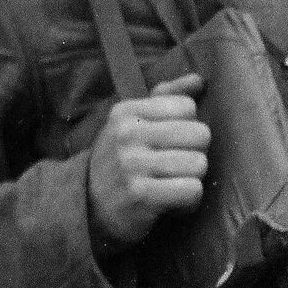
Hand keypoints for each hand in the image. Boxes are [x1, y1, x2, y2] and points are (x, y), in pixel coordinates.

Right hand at [85, 71, 209, 247]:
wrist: (87, 208)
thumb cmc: (120, 162)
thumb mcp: (132, 123)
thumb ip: (166, 98)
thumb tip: (199, 80)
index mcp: (126, 111)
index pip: (186, 106)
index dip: (186, 127)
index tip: (169, 144)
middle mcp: (127, 133)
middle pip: (200, 134)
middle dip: (194, 154)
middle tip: (174, 167)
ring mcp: (132, 164)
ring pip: (199, 164)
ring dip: (192, 179)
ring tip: (172, 185)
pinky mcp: (141, 195)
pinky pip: (192, 190)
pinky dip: (189, 202)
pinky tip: (172, 203)